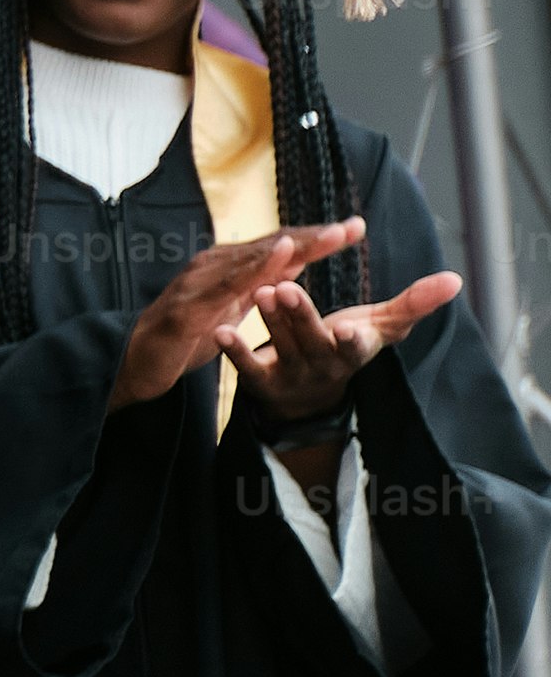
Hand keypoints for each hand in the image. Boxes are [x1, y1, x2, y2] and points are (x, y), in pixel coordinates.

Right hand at [111, 221, 365, 414]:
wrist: (135, 362)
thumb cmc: (182, 337)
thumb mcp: (230, 308)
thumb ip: (258, 284)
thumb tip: (293, 261)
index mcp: (228, 268)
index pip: (279, 247)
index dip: (317, 238)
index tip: (354, 230)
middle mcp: (215, 265)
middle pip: (274, 245)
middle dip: (317, 235)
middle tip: (355, 227)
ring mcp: (202, 281)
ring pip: (258, 257)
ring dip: (298, 244)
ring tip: (333, 235)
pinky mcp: (192, 304)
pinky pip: (231, 281)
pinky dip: (261, 264)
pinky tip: (286, 253)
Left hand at [219, 242, 462, 431]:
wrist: (309, 397)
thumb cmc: (346, 346)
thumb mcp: (380, 327)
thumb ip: (414, 304)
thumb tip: (456, 279)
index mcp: (355, 352)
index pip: (358, 346)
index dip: (353, 339)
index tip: (349, 328)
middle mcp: (325, 366)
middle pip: (313, 341)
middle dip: (300, 316)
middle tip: (285, 289)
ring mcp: (293, 376)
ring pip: (282, 347)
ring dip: (270, 322)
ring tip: (261, 293)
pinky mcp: (262, 382)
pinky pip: (247, 368)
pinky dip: (236, 350)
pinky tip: (221, 330)